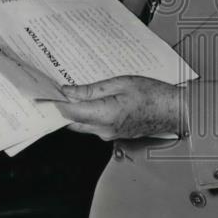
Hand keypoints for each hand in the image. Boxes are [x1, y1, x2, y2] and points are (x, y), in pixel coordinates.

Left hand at [58, 76, 188, 140]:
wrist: (173, 110)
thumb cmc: (154, 95)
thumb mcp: (120, 83)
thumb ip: (92, 89)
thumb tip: (69, 92)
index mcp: (105, 115)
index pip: (70, 113)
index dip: (55, 104)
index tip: (44, 94)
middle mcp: (105, 130)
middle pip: (72, 122)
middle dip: (61, 108)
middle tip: (54, 92)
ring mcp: (109, 135)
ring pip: (82, 125)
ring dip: (74, 112)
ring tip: (71, 93)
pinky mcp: (113, 135)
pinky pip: (93, 126)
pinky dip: (86, 116)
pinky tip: (88, 102)